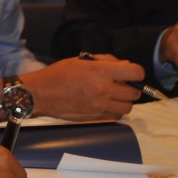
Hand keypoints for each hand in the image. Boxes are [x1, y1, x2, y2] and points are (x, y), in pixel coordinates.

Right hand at [23, 55, 143, 120]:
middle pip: (134, 93)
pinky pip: (116, 116)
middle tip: (121, 84)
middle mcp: (103, 90)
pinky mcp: (95, 118)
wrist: (40, 94)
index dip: (136, 72)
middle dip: (131, 87)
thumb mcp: (81, 60)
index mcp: (100, 72)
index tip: (131, 72)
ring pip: (127, 107)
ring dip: (124, 101)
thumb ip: (105, 60)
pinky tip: (105, 104)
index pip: (135, 72)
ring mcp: (100, 106)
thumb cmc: (59, 73)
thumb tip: (125, 64)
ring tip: (113, 95)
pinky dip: (115, 110)